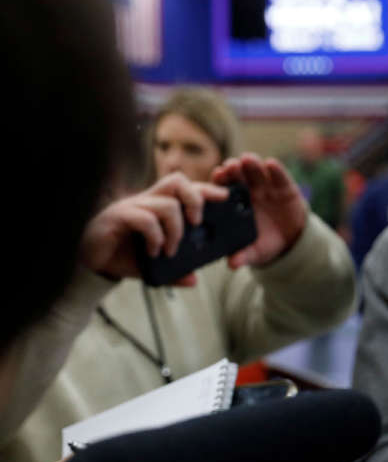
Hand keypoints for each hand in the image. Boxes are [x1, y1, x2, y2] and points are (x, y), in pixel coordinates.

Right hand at [78, 172, 228, 283]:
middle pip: (177, 181)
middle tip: (198, 223)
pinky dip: (156, 237)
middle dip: (196, 199)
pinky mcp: (117, 217)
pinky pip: (145, 219)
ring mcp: (131, 206)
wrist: (89, 262)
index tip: (225, 196)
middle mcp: (145, 200)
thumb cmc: (122, 257)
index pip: (185, 187)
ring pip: (166, 204)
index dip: (206, 188)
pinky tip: (154, 252)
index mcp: (157, 205)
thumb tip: (194, 280)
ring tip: (172, 250)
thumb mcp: (153, 266)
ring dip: (176, 230)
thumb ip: (174, 271)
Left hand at [210, 153, 308, 267]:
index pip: (224, 189)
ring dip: (251, 164)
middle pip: (238, 175)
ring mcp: (266, 187)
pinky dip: (276, 171)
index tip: (217, 175)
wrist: (291, 241)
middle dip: (233, 169)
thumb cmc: (265, 243)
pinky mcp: (285, 187)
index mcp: (235, 204)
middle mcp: (248, 191)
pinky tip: (271, 165)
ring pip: (256, 171)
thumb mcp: (254, 252)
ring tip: (247, 160)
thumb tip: (232, 264)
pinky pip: (279, 176)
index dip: (220, 181)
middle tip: (230, 165)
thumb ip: (243, 256)